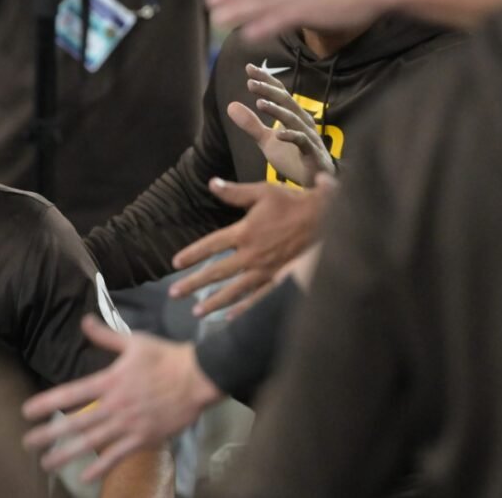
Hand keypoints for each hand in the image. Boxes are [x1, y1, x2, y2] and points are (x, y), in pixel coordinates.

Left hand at [22, 316, 219, 481]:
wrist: (198, 378)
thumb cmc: (166, 357)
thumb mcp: (134, 342)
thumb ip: (106, 336)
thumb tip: (84, 321)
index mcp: (110, 380)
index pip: (72, 393)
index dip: (48, 402)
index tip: (27, 411)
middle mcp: (115, 405)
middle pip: (76, 422)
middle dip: (50, 434)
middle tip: (27, 443)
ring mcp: (129, 425)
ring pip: (92, 443)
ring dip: (67, 453)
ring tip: (47, 463)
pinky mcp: (144, 438)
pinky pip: (118, 455)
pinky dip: (100, 466)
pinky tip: (84, 476)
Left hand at [168, 178, 327, 316]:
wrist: (327, 220)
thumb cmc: (294, 203)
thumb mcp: (263, 192)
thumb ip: (235, 192)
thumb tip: (211, 183)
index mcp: (244, 233)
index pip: (210, 246)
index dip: (191, 254)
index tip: (175, 263)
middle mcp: (251, 256)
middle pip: (216, 273)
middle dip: (193, 284)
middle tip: (174, 294)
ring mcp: (265, 271)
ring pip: (234, 291)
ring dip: (213, 302)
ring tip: (196, 312)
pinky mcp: (279, 280)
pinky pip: (257, 298)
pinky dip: (243, 309)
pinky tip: (230, 317)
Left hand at [228, 63, 335, 186]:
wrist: (312, 183)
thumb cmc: (293, 158)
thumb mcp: (266, 141)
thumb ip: (251, 124)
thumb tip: (230, 105)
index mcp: (292, 115)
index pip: (279, 92)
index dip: (266, 79)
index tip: (248, 67)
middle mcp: (303, 122)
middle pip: (286, 100)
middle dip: (269, 90)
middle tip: (251, 82)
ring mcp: (309, 137)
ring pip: (293, 119)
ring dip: (277, 111)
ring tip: (260, 104)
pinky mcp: (312, 153)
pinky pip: (302, 142)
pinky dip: (291, 137)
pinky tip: (278, 134)